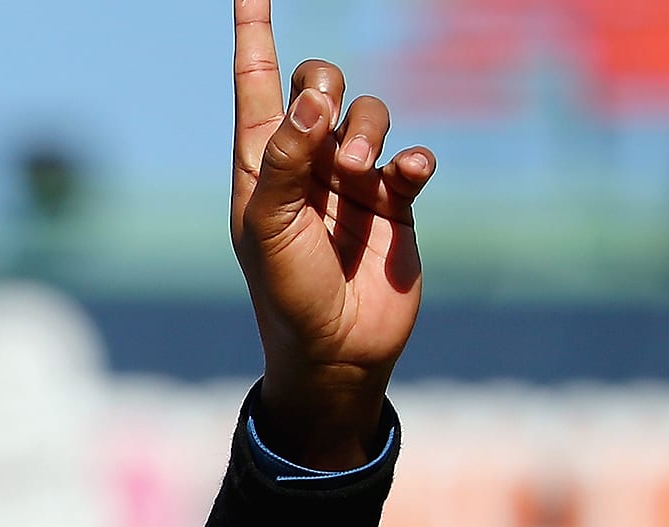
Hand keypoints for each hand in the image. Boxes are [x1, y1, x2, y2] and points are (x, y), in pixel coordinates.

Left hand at [232, 0, 435, 470]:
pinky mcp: (396, 203)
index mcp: (261, 163)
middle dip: (326, 85)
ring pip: (370, 113)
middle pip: (320, 82)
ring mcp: (353, 180)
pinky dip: (413, 158)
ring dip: (368, 129)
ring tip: (360, 171)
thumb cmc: (287, 294)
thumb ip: (285, 160)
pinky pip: (411, 157)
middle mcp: (307, 163)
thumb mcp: (270, 227)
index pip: (256, 81)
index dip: (254, 32)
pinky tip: (406, 176)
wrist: (337, 353)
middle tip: (328, 132)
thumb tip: (311, 101)